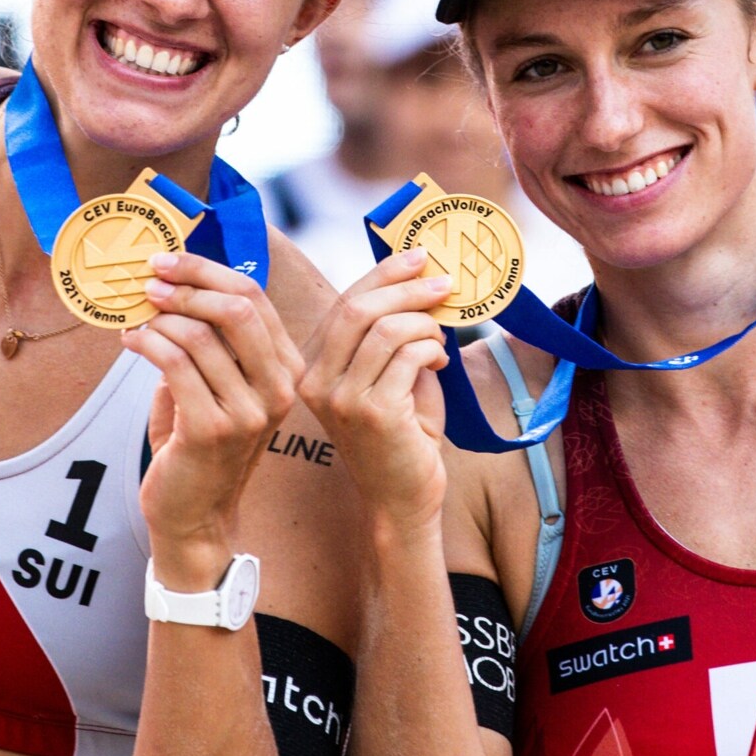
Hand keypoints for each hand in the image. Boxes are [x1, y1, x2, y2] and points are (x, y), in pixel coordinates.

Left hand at [123, 253, 302, 574]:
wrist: (195, 515)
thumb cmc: (199, 445)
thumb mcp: (217, 385)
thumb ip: (211, 340)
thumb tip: (174, 282)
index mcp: (287, 370)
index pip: (255, 298)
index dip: (208, 271)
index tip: (170, 261)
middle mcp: (279, 388)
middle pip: (238, 307)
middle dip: (188, 284)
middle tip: (150, 280)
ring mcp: (250, 411)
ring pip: (201, 334)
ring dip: (159, 318)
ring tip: (136, 319)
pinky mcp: (214, 428)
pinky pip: (175, 364)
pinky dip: (147, 344)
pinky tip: (131, 342)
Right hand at [300, 249, 452, 539]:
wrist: (402, 499)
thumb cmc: (402, 436)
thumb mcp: (389, 376)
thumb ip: (393, 334)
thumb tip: (420, 280)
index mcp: (312, 367)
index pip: (344, 302)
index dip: (383, 273)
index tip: (418, 256)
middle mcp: (316, 381)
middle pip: (359, 308)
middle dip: (407, 288)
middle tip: (444, 285)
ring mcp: (341, 398)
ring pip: (387, 329)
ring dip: (425, 326)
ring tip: (439, 342)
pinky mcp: (372, 412)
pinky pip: (408, 356)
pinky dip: (431, 351)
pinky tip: (438, 365)